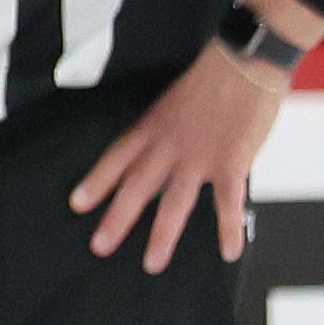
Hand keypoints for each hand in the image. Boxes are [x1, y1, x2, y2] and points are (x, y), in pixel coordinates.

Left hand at [73, 1, 311, 268]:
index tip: (78, 204)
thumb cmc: (214, 76)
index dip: (96, 182)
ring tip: (152, 264)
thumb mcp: (176, 101)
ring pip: (174, 204)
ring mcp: (199, 157)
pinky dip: (228, 229)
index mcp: (153, 127)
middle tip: (100, 247)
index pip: (116, 159)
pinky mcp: (231, 162)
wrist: (246, 60)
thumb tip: (168, 154)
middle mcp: (168, 146)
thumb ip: (169, 130)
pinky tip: (228, 252)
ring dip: (162, 236)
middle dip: (117, 219)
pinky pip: (228, 203)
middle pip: (136, 188)